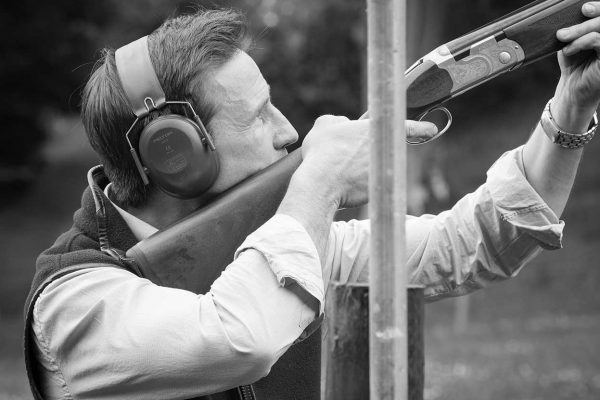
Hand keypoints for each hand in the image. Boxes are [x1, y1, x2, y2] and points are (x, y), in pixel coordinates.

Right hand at [301, 115, 435, 207]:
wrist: (320, 183)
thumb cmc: (322, 152)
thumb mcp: (324, 125)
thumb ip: (338, 121)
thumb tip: (344, 125)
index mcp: (375, 131)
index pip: (407, 127)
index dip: (420, 129)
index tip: (431, 131)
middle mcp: (383, 152)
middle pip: (384, 150)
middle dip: (371, 153)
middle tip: (350, 156)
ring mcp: (380, 173)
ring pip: (374, 169)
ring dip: (359, 170)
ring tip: (338, 169)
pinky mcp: (374, 192)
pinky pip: (366, 186)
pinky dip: (355, 186)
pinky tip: (339, 183)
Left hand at [554, 2, 599, 128]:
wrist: (571, 89)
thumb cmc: (574, 63)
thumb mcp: (574, 40)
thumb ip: (579, 25)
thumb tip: (579, 8)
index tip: (584, 8)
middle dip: (584, 21)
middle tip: (563, 30)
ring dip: (579, 31)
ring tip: (562, 39)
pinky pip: (598, 40)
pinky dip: (580, 42)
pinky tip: (568, 50)